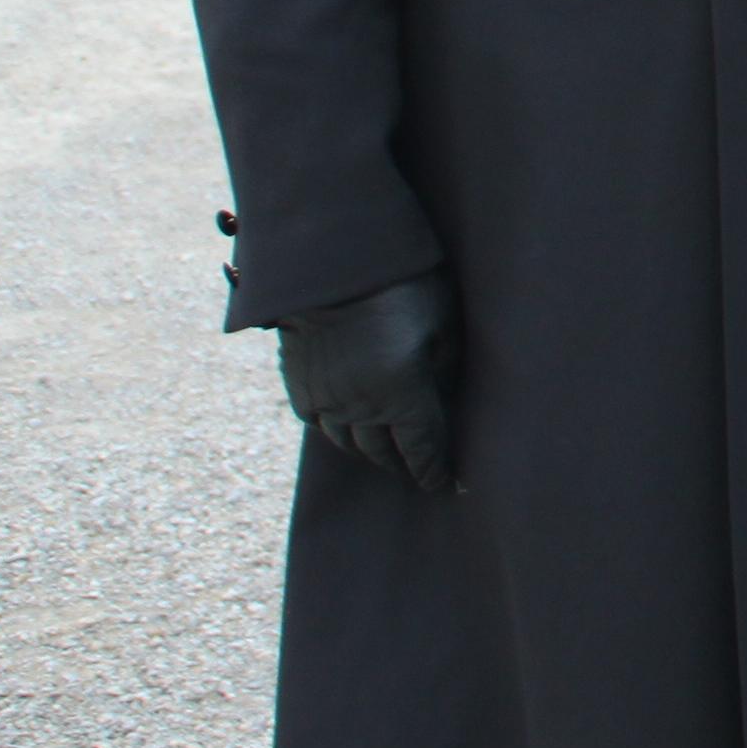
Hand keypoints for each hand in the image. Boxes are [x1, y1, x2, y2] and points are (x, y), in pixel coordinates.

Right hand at [277, 271, 456, 494]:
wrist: (332, 264)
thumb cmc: (404, 286)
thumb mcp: (444, 322)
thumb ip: (447, 366)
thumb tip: (445, 395)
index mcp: (404, 395)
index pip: (422, 449)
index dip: (434, 470)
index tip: (443, 484)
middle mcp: (361, 407)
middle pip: (384, 453)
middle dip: (404, 465)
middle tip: (417, 470)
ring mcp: (326, 399)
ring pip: (350, 444)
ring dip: (371, 452)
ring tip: (386, 454)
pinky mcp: (299, 385)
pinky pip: (320, 424)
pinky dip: (338, 432)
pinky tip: (349, 429)